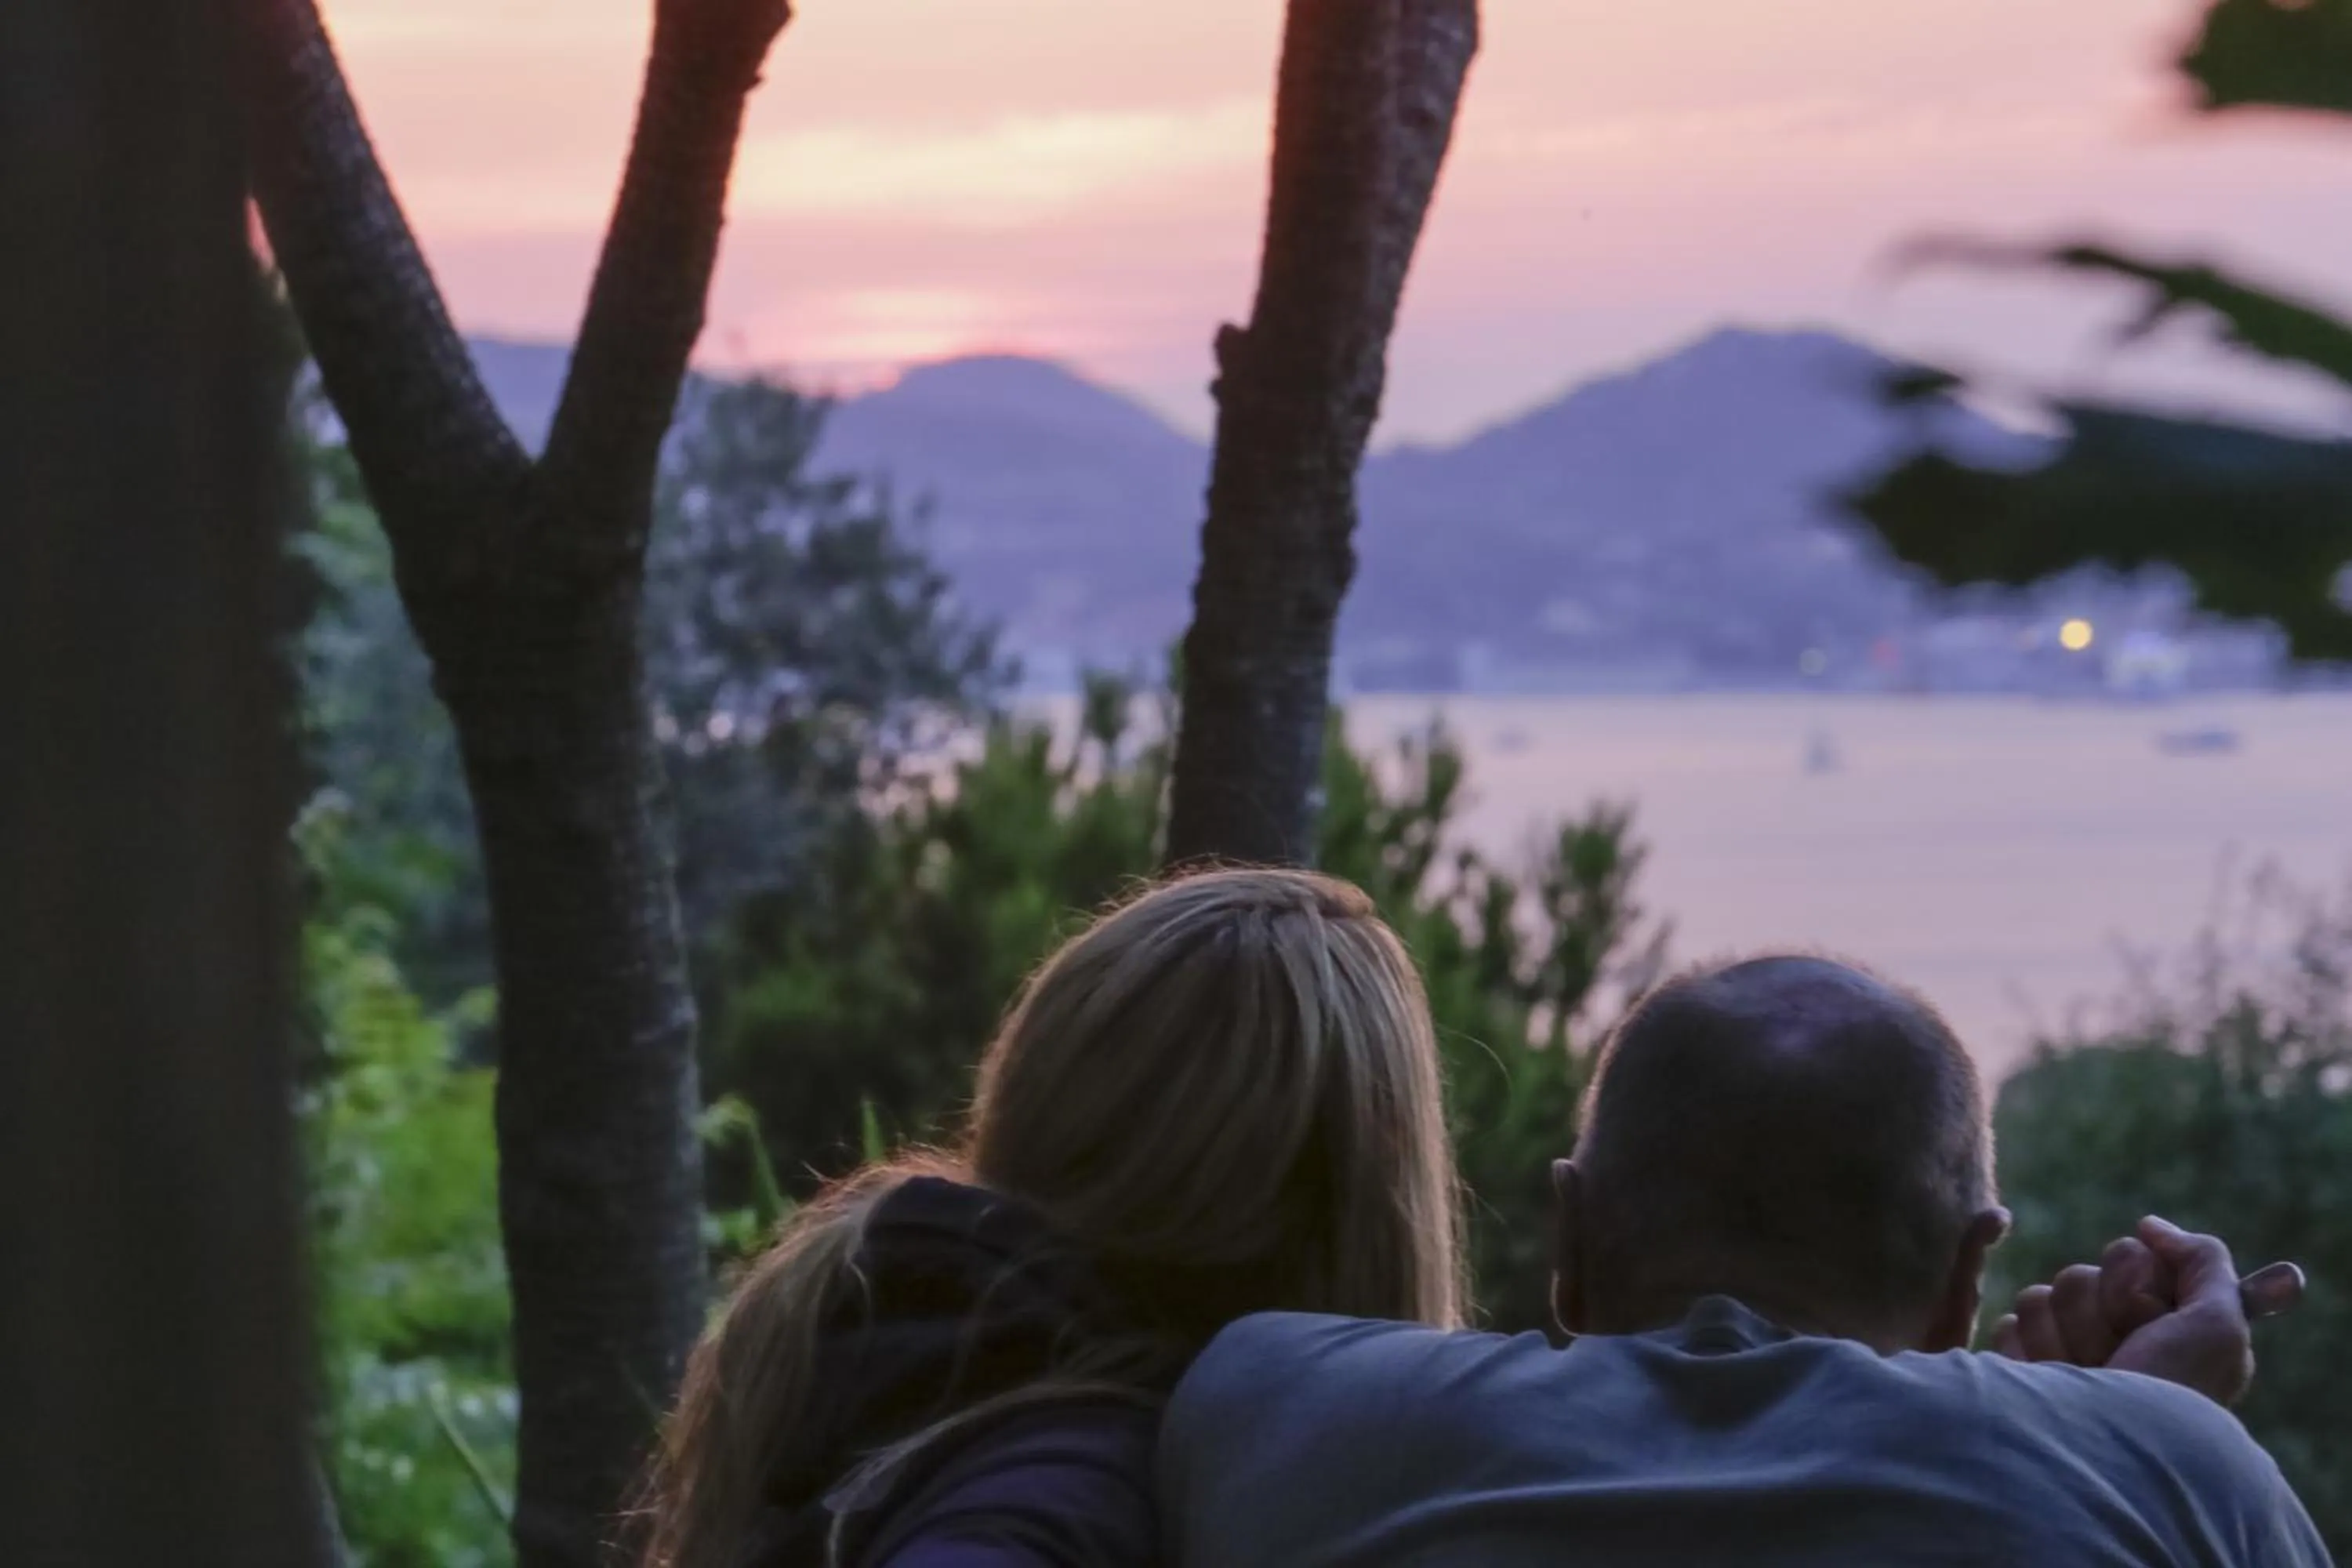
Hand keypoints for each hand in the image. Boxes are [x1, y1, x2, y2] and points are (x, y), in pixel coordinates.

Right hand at [1991, 1217, 2304, 1406]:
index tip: (2151, 1316)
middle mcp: (2114, 1334)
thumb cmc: (2172, 1394)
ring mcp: (2065, 1351)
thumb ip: (2205, 1260)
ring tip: (2087, 1381)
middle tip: (2119, 1354)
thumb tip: (2148, 1226)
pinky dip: (2029, 1353)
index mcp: (2160, 1322)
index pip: (2129, 1257)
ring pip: (2042, 1295)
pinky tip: (2053, 1383)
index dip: (2137, 1283)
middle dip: (2099, 1313)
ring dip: (2064, 1338)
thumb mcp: (2220, 1326)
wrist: (2113, 1456)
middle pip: (2082, 1273)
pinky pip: (2010, 1323)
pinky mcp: (2023, 1367)